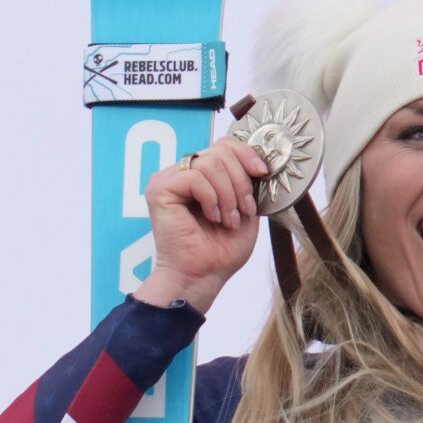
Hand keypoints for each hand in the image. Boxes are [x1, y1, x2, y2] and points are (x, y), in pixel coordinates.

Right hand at [131, 135, 273, 312]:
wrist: (202, 277)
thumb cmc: (221, 251)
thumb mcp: (245, 210)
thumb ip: (248, 183)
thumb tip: (261, 161)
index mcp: (200, 175)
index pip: (224, 145)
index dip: (246, 154)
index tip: (262, 174)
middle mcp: (181, 173)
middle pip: (219, 151)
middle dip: (240, 182)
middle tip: (243, 211)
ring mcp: (168, 179)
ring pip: (209, 163)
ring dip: (227, 195)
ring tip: (228, 220)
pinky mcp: (160, 189)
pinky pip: (194, 177)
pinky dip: (211, 199)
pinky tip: (212, 218)